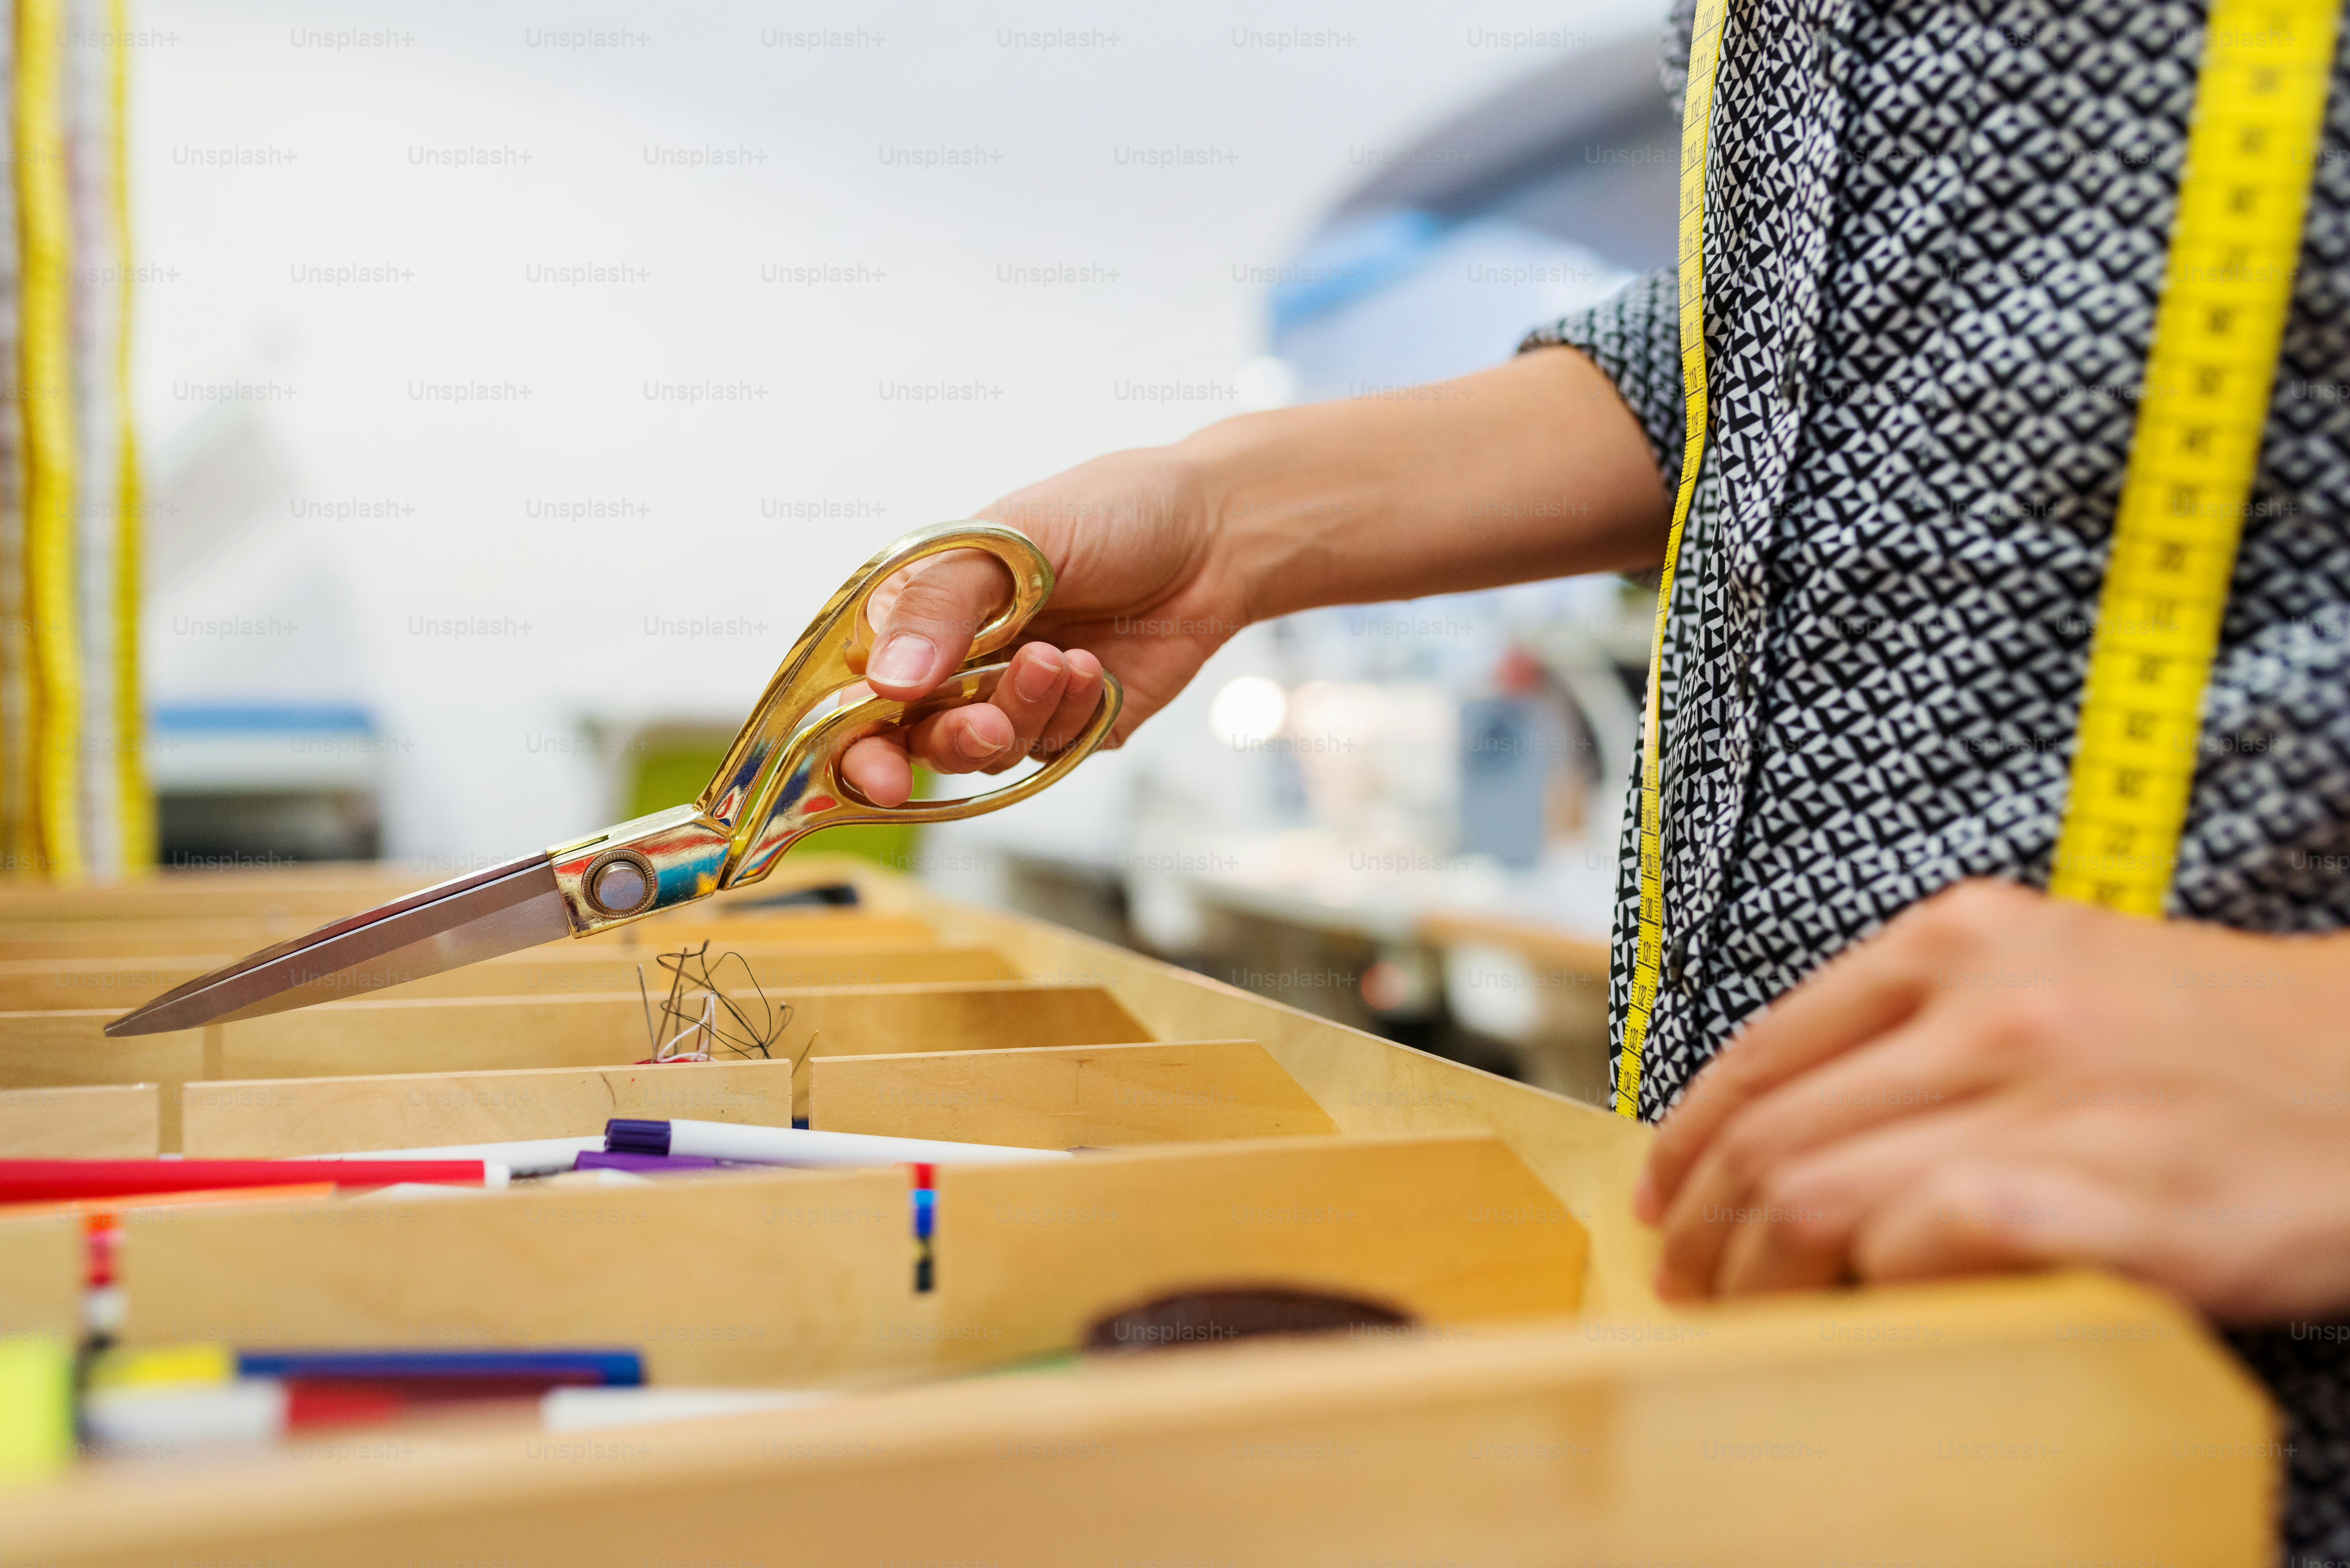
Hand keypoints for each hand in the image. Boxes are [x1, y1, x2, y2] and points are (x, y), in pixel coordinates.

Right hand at [838, 447, 1235, 805]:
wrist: (1212, 536)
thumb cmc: (1108, 513)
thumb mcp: (1011, 537)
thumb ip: (942, 604)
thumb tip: (888, 682)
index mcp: (920, 608)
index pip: (853, 685)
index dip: (849, 740)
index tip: (878, 773)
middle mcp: (954, 660)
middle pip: (911, 740)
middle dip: (949, 741)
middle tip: (988, 722)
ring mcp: (1008, 696)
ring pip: (981, 753)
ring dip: (1020, 714)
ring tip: (1065, 661)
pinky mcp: (1067, 726)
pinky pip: (1047, 752)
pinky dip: (1069, 716)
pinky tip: (1097, 671)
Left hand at [1636, 878, 2349, 1323]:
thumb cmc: (2219, 1043)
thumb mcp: (2058, 979)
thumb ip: (1930, 1029)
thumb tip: (1798, 1126)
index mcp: (1964, 940)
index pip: (1765, 1048)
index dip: (1690, 1138)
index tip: (1663, 1195)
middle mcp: (1988, 1004)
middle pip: (1773, 1132)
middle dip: (1702, 1224)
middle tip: (1686, 1280)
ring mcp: (2041, 1098)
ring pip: (1815, 1195)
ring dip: (1757, 1276)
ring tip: (1744, 1317)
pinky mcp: (2094, 1195)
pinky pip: (1918, 1248)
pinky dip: (1874, 1295)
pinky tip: (1866, 1322)